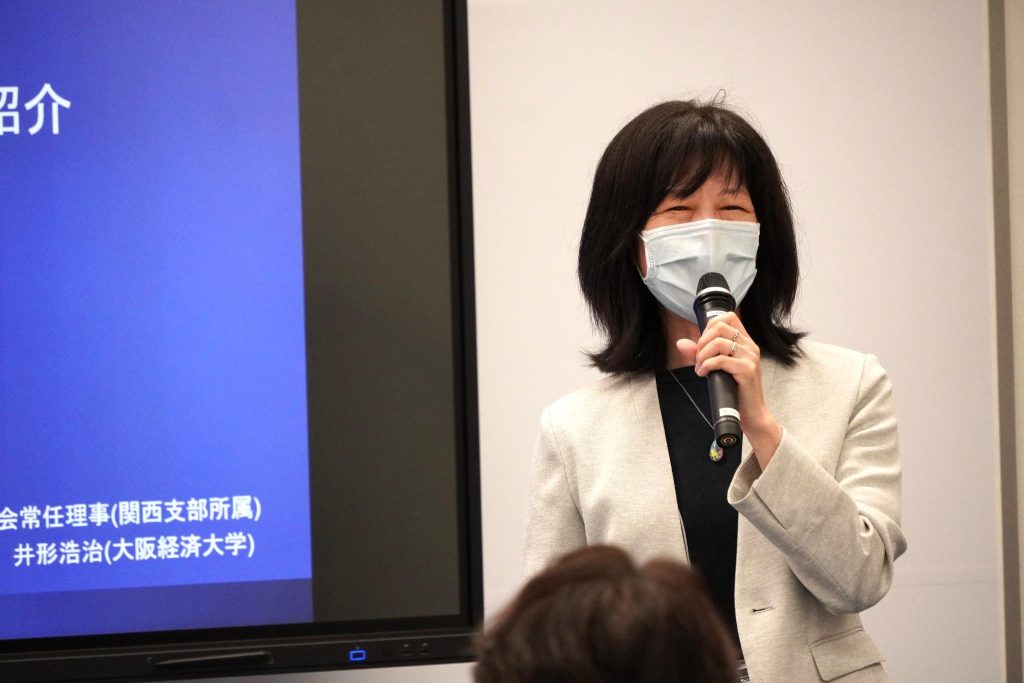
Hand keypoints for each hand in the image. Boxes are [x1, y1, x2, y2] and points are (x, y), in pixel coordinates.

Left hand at [675, 313, 781, 468]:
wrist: (752, 414)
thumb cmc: (735, 390)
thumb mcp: (717, 368)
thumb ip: (700, 354)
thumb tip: (680, 343)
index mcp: (746, 342)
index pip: (728, 317)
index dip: (709, 327)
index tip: (702, 344)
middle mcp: (750, 346)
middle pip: (720, 327)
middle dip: (702, 342)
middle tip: (698, 359)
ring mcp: (750, 357)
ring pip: (719, 343)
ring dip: (702, 355)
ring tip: (700, 368)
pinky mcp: (747, 370)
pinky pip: (721, 360)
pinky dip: (707, 365)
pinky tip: (703, 374)